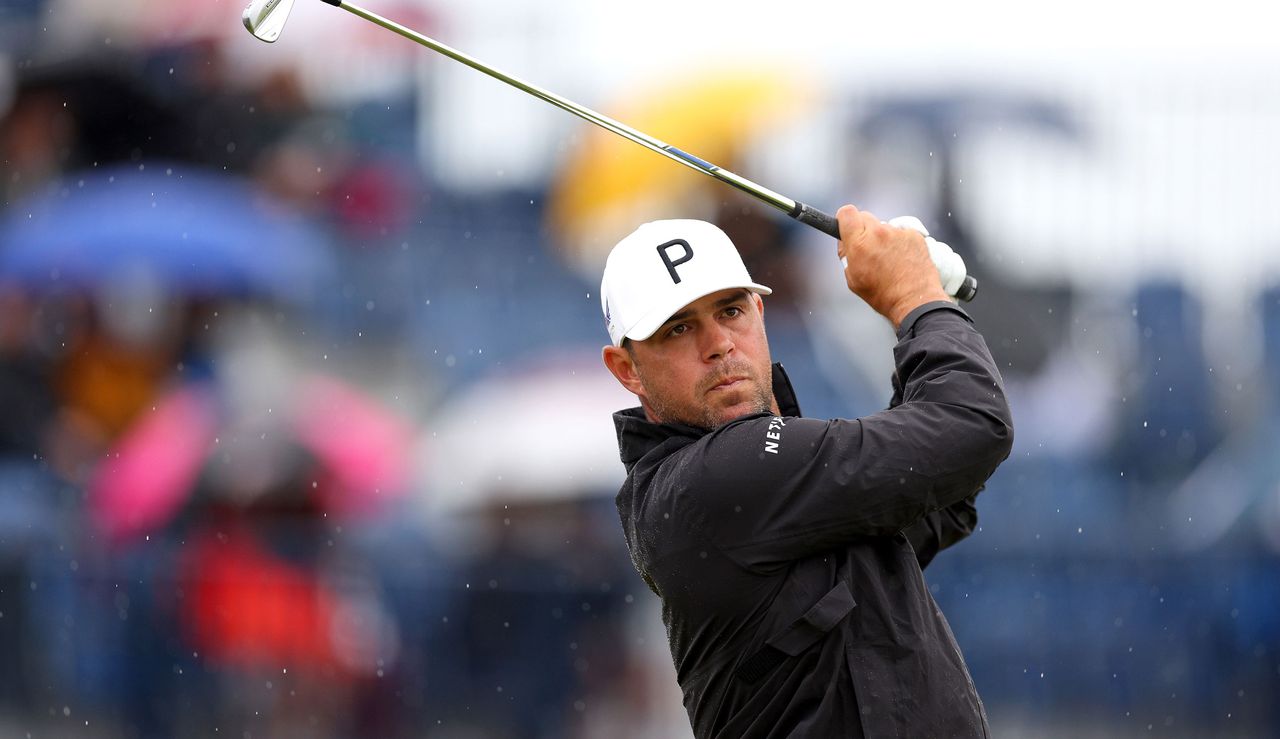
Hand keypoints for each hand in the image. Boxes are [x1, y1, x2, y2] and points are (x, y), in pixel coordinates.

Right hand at [836, 205, 953, 326]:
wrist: (914, 300)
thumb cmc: (882, 294)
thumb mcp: (853, 279)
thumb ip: (846, 254)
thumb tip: (844, 240)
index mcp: (859, 243)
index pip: (847, 212)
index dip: (844, 219)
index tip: (847, 226)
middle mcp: (879, 233)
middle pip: (865, 216)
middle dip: (863, 230)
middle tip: (868, 247)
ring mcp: (898, 232)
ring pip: (884, 226)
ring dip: (883, 237)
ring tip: (889, 259)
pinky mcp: (914, 234)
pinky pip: (901, 232)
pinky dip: (900, 241)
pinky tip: (902, 258)